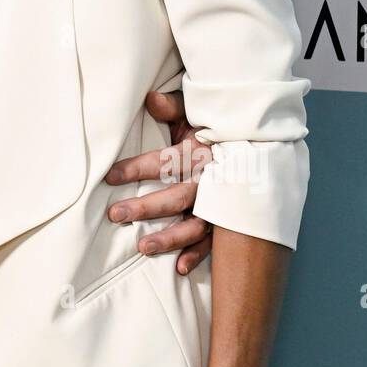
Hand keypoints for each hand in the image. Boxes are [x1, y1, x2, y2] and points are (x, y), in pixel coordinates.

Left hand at [104, 89, 214, 275]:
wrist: (257, 145)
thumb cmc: (216, 128)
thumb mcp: (196, 113)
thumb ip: (173, 106)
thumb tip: (150, 98)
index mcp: (202, 152)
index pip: (165, 161)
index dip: (137, 169)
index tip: (109, 176)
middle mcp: (213, 180)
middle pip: (177, 196)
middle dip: (146, 207)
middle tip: (115, 214)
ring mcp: (222, 204)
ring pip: (195, 224)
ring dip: (170, 237)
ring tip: (142, 248)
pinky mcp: (229, 221)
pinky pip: (215, 242)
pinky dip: (199, 255)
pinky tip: (179, 267)